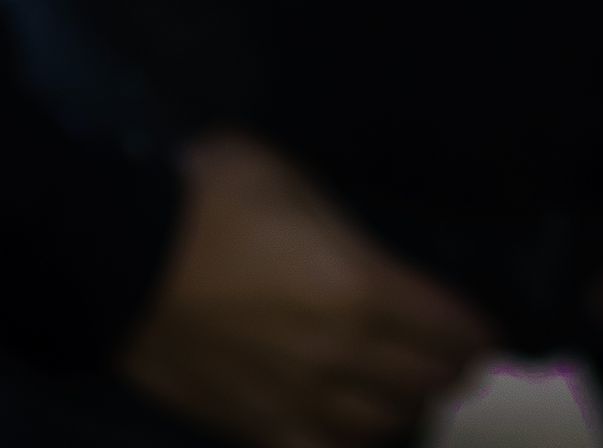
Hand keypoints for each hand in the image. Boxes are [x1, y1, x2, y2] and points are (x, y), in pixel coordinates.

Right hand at [121, 132, 496, 447]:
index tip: (488, 332)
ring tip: (414, 396)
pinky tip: (356, 434)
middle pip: (426, 382)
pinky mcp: (253, 427)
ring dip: (408, 409)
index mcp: (362, 287)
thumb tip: (373, 264)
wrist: (114, 255)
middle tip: (460, 364)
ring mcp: (298, 399)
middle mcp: (343, 355)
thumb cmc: (207, 197)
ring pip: (382, 425)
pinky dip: (349, 445)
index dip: (476, 331)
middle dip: (452, 373)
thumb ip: (345, 231)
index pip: (449, 326)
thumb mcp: (293, 181)